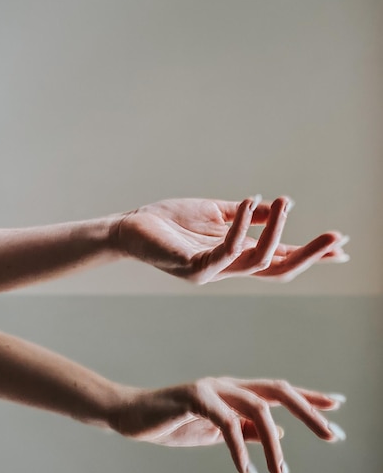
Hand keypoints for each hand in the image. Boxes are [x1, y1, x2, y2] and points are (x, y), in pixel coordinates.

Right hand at [111, 377, 345, 472]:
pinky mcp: (194, 397)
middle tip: (333, 435)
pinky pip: (226, 423)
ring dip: (274, 444)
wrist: (132, 414)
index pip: (278, 390)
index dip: (309, 397)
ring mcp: (212, 388)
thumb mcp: (213, 431)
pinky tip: (246, 471)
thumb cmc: (172, 422)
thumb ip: (243, 429)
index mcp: (234, 391)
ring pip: (257, 408)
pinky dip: (239, 449)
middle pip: (278, 391)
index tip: (337, 405)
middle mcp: (228, 384)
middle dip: (309, 411)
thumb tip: (276, 436)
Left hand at [115, 196, 348, 282]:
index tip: (341, 246)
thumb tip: (277, 204)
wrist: (132, 227)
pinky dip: (241, 227)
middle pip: (277, 269)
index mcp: (235, 255)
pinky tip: (250, 201)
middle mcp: (228, 268)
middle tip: (337, 239)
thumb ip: (246, 214)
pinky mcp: (193, 267)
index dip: (310, 253)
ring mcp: (212, 271)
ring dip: (277, 232)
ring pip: (257, 263)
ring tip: (286, 202)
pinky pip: (225, 250)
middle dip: (308, 255)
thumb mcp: (216, 213)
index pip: (279, 258)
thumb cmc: (171, 221)